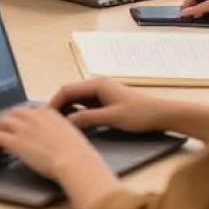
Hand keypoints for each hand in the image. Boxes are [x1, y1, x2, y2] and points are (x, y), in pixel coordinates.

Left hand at [0, 104, 102, 181]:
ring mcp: (23, 127)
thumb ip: (61, 131)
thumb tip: (58, 139)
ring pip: (1, 122)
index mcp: (49, 113)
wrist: (76, 163)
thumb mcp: (72, 135)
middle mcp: (34, 116)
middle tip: (5, 133)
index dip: (22, 119)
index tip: (20, 127)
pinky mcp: (14, 140)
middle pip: (13, 113)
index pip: (29, 111)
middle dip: (7, 122)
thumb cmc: (80, 156)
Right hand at [48, 77, 169, 133]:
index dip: (54, 102)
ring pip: (78, 99)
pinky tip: (76, 123)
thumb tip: (66, 122)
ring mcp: (102, 92)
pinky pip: (87, 104)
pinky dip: (79, 112)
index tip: (46, 116)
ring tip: (59, 124)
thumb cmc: (140, 114)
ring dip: (69, 110)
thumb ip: (88, 118)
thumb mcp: (112, 118)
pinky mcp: (107, 100)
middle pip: (70, 93)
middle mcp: (97, 84)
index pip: (67, 90)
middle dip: (59, 106)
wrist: (163, 114)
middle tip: (49, 121)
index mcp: (96, 84)